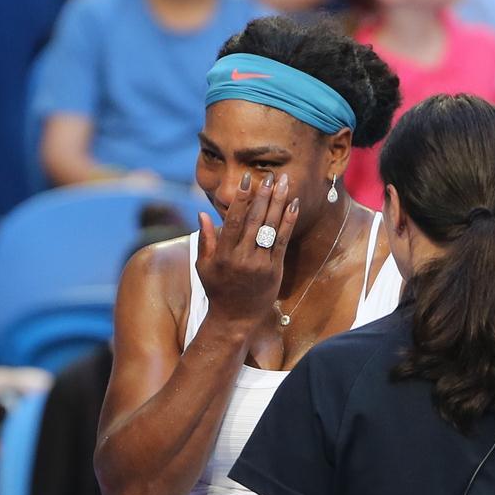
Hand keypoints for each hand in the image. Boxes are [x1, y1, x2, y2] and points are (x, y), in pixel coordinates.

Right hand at [196, 171, 297, 331]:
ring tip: (283, 182)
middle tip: (270, 175)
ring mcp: (260, 264)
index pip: (234, 220)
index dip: (241, 198)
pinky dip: (288, 221)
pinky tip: (293, 205)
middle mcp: (242, 258)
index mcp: (223, 255)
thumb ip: (205, 240)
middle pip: (255, 220)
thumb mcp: (204, 267)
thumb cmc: (218, 290)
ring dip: (278, 202)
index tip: (247, 180)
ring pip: (270, 227)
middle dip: (263, 195)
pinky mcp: (274, 269)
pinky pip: (282, 241)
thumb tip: (202, 213)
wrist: (235, 319)